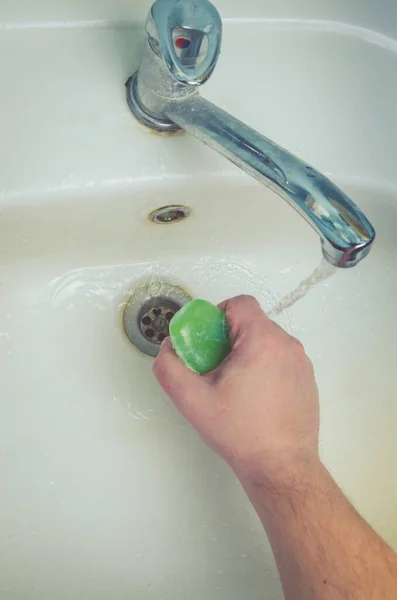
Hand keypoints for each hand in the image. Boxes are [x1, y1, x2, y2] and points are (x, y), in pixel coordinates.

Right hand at [153, 295, 318, 483]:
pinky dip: (265, 367)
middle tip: (216, 367)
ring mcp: (301, 362)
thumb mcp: (192, 400)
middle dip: (229, 338)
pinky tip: (254, 396)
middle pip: (252, 322)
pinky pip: (280, 358)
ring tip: (235, 385)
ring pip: (267, 341)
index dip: (218, 314)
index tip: (208, 339)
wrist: (280, 466)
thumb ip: (170, 368)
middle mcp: (287, 346)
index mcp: (262, 341)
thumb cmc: (243, 434)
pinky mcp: (307, 379)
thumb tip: (168, 349)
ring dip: (247, 353)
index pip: (240, 303)